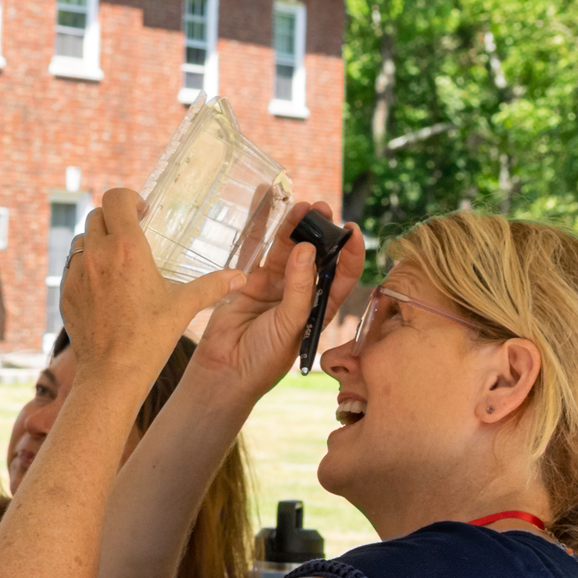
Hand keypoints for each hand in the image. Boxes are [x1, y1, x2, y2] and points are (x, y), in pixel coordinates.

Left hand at [60, 187, 242, 383]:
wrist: (112, 373)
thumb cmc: (149, 339)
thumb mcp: (183, 307)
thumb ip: (212, 286)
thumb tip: (239, 278)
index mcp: (126, 249)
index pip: (115, 198)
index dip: (128, 198)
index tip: (142, 211)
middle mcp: (97, 255)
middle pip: (97, 214)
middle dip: (115, 219)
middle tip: (133, 233)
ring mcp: (77, 273)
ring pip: (83, 239)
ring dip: (99, 242)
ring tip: (119, 260)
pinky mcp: (66, 292)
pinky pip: (73, 266)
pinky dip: (87, 267)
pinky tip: (105, 286)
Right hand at [190, 200, 365, 399]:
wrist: (225, 372)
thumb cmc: (265, 358)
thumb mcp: (291, 324)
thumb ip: (299, 287)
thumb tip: (305, 248)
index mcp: (319, 308)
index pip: (343, 275)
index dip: (350, 253)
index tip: (352, 230)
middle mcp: (299, 294)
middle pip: (315, 256)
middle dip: (320, 231)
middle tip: (321, 208)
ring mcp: (274, 286)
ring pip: (287, 249)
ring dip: (294, 226)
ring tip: (300, 205)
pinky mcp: (248, 281)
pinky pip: (256, 250)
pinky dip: (260, 229)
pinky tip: (265, 205)